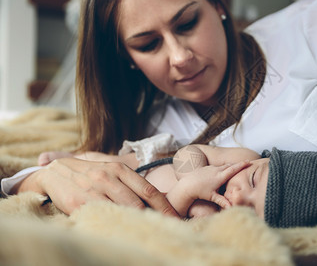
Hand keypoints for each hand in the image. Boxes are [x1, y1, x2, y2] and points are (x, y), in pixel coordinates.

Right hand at [17, 157, 178, 216]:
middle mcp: (110, 177)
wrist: (55, 172)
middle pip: (140, 203)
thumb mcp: (111, 170)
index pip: (149, 190)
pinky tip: (125, 232)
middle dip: (155, 218)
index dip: (165, 207)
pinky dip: (117, 224)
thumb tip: (157, 199)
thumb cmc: (90, 173)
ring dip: (139, 223)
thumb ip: (131, 182)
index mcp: (120, 169)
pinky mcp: (81, 201)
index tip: (176, 218)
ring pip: (124, 210)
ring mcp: (95, 189)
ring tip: (151, 233)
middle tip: (166, 229)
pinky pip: (104, 216)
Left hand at [176, 161, 250, 210]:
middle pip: (230, 165)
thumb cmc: (200, 192)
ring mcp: (211, 167)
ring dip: (230, 165)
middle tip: (247, 161)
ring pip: (223, 165)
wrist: (187, 185)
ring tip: (236, 165)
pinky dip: (222, 167)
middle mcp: (216, 170)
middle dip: (238, 164)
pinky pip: (216, 166)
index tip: (248, 161)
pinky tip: (223, 168)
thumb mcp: (212, 197)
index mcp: (220, 176)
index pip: (233, 169)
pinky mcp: (206, 167)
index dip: (241, 165)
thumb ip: (223, 202)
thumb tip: (231, 208)